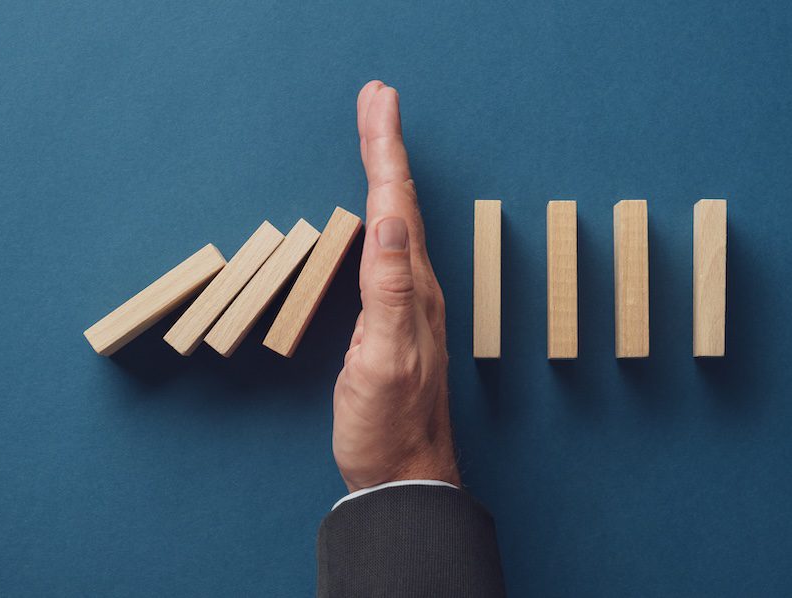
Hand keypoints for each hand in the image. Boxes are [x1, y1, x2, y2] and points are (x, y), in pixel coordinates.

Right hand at [332, 81, 459, 492]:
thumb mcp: (383, 360)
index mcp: (411, 288)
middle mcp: (415, 286)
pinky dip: (379, 213)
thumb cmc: (388, 424)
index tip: (379, 99)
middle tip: (377, 98)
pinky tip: (376, 213)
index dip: (385, 149)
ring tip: (376, 136)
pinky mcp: (393, 319)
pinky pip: (387, 249)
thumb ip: (390, 292)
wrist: (402, 472)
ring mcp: (406, 302)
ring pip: (395, 220)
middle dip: (386, 145)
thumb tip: (390, 220)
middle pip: (398, 200)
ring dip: (384, 172)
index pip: (395, 203)